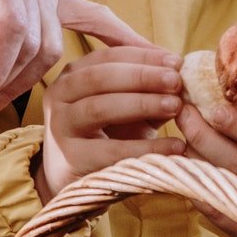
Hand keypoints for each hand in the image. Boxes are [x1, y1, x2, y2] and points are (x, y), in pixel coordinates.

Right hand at [36, 20, 184, 203]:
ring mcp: (60, 126)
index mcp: (72, 75)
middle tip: (176, 81)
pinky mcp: (71, 158)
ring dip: (141, 104)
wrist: (75, 180)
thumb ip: (145, 85)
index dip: (143, 57)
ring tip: (175, 106)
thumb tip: (176, 65)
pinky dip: (147, 147)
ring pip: (99, 107)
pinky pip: (111, 150)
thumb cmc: (106, 135)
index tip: (176, 62)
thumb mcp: (125, 104)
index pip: (108, 56)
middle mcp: (59, 94)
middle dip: (142, 76)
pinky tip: (174, 146)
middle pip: (100, 77)